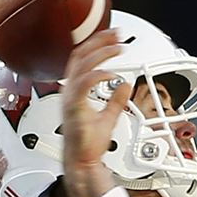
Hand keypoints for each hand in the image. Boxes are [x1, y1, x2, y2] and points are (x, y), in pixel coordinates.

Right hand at [59, 29, 132, 196]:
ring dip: (100, 53)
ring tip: (117, 48)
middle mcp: (70, 92)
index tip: (113, 36)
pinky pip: (84, 84)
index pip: (82, 59)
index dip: (96, 44)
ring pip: (81, 65)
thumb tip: (126, 85)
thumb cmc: (89, 145)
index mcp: (75, 92)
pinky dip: (98, 74)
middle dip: (99, 41)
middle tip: (116, 34)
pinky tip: (112, 73)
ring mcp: (71, 99)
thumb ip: (116, 99)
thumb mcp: (109, 116)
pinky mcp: (75, 108)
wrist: (83, 163)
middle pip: (80, 56)